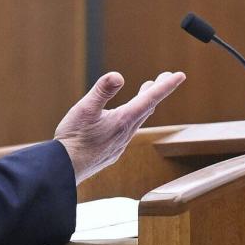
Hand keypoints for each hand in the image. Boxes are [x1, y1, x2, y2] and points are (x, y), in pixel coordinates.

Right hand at [54, 71, 185, 183]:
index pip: (150, 99)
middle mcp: (126, 133)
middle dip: (157, 91)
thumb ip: (101, 91)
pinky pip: (129, 131)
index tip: (180, 75)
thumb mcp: (84, 109)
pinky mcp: (113, 152)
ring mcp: (120, 144)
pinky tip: (125, 118)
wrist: (64, 169)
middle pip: (148, 108)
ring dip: (145, 103)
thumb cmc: (73, 138)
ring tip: (147, 90)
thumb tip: (118, 76)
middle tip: (166, 77)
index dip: (166, 86)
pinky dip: (134, 118)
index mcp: (122, 120)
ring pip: (139, 120)